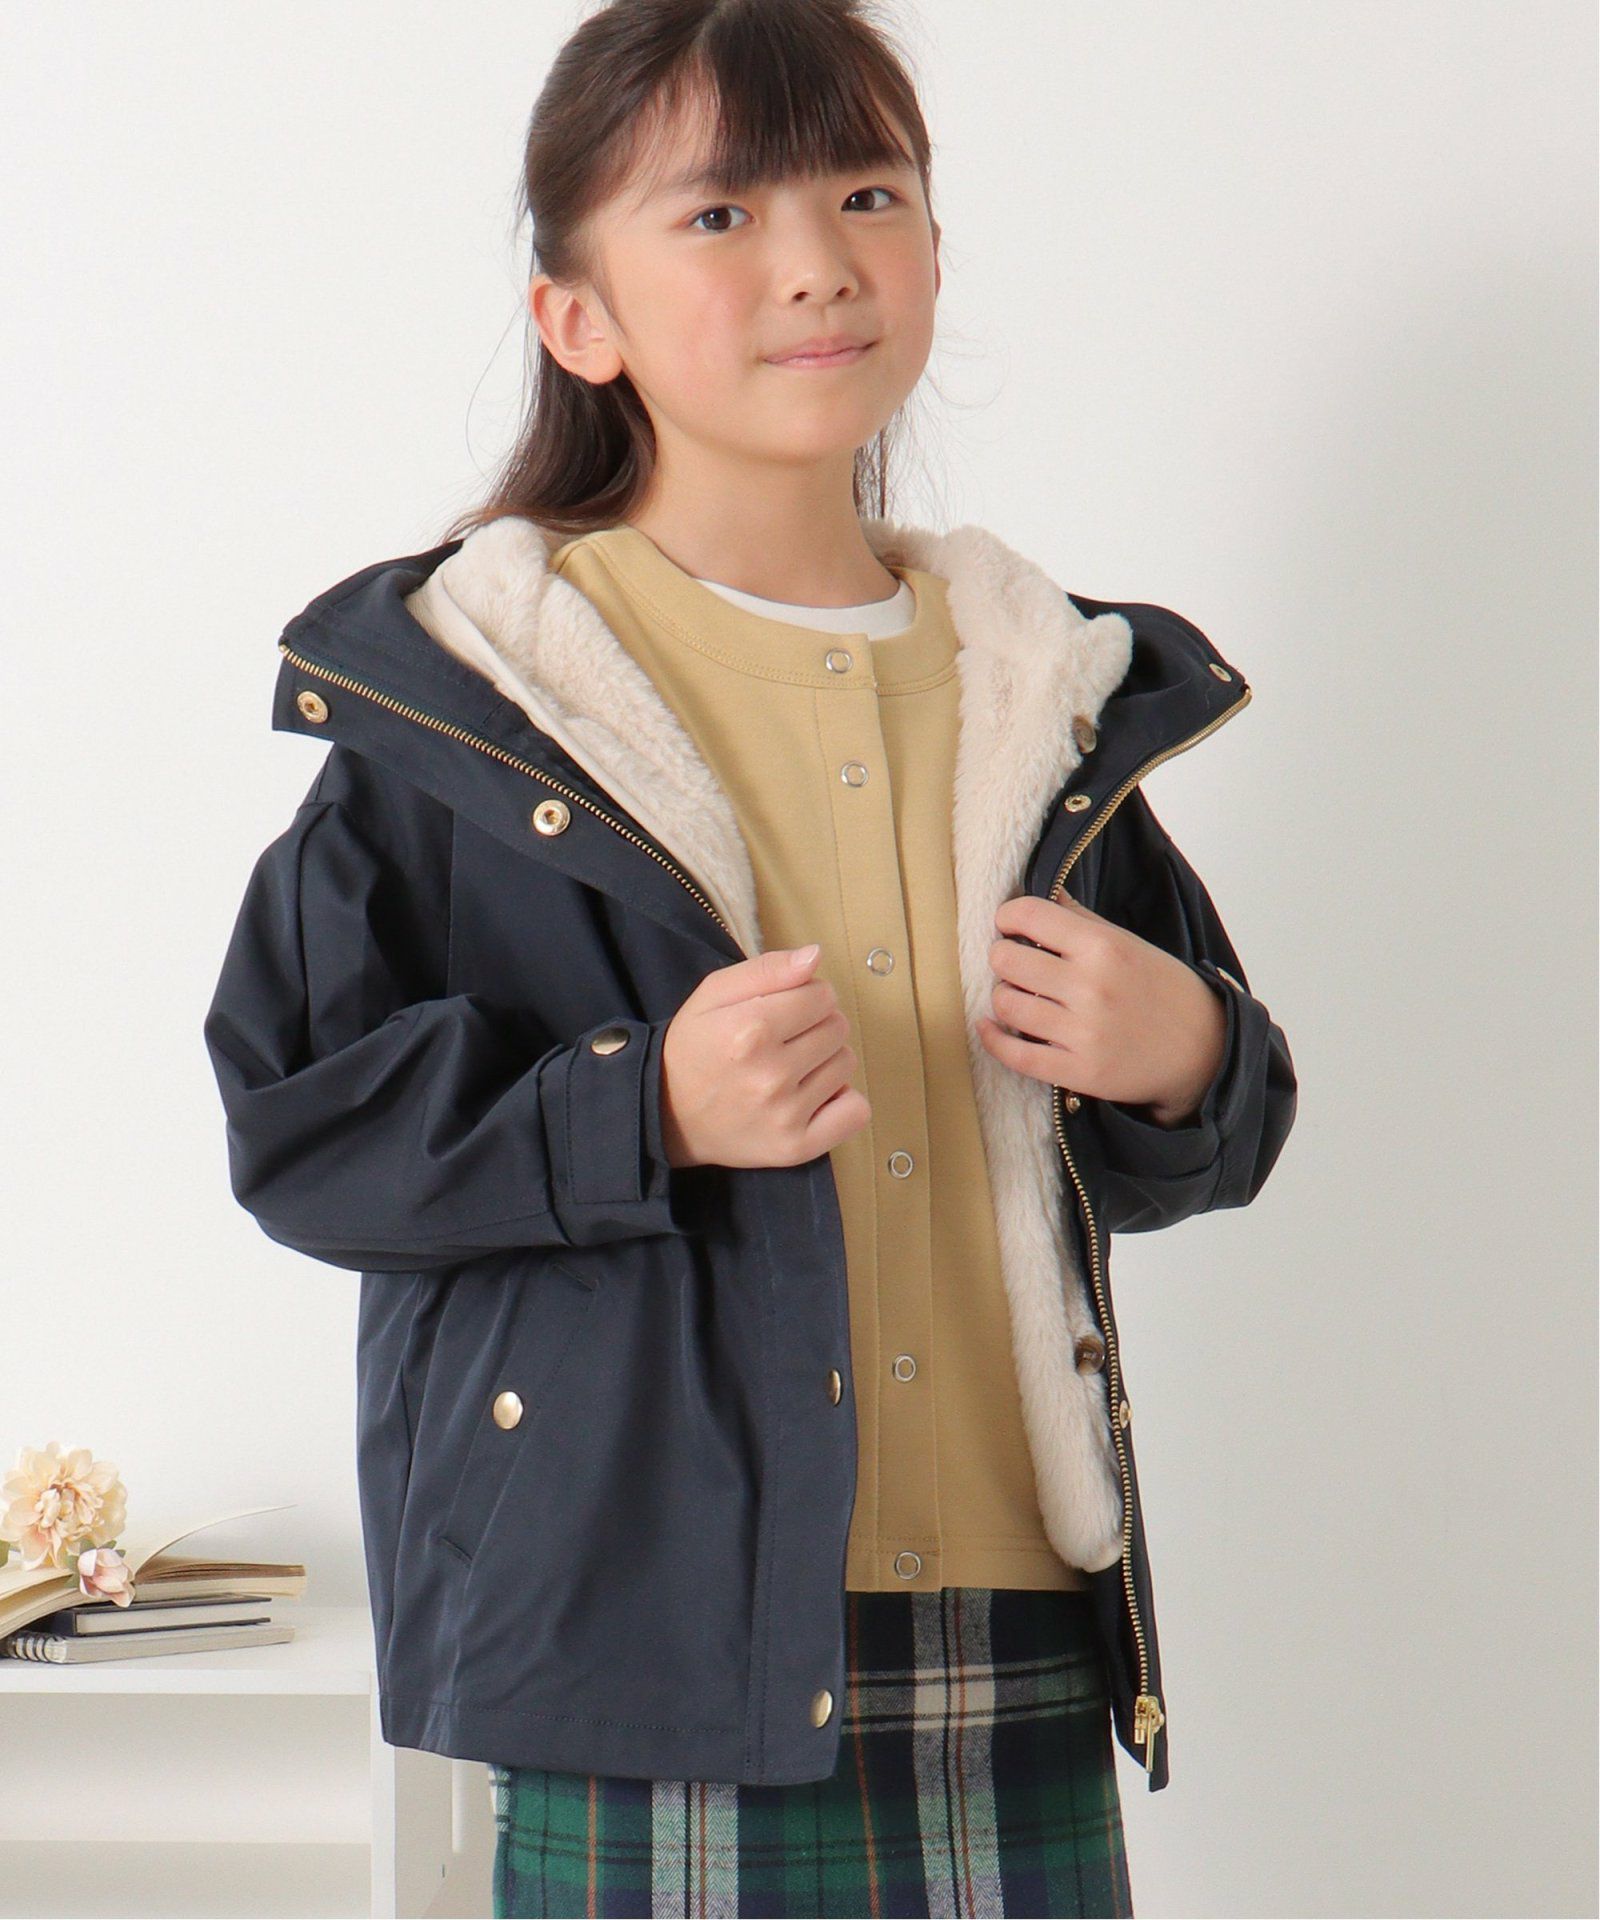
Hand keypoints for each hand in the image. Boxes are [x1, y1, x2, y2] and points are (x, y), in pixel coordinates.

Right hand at [660, 945, 870, 1168]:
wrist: (665, 1114)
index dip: (806, 996)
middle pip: (838, 1028)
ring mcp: (786, 1115)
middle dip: (816, 1026)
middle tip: (783, 1041)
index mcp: (751, 1029)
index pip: (822, 995)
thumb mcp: (713, 994)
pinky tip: (812, 1096)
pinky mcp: (796, 1147)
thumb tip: (815, 956)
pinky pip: (855, 1111)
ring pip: (846, 1065)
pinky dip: (842, 1101)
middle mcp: (771, 1074)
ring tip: (790, 1068)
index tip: (783, 1010)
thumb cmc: (693, 1048)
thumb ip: (767, 969)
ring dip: (825, 1061)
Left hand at [976, 894, 1226, 1125]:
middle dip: (1003, 957)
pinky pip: (1014, 1054)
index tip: (1010, 925)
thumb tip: (1044, 893)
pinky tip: (990, 1026)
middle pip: (1007, 961)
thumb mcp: (1129, 944)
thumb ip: (1081, 919)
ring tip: (1018, 994)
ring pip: (1006, 1004)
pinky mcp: (1078, 1071)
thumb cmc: (1163, 991)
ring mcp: (1083, 1032)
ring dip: (1003, 997)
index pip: (1029, 915)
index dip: (1009, 917)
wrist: (1204, 1050)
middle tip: (1014, 963)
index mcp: (1103, 947)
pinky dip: (992, 1038)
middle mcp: (1090, 987)